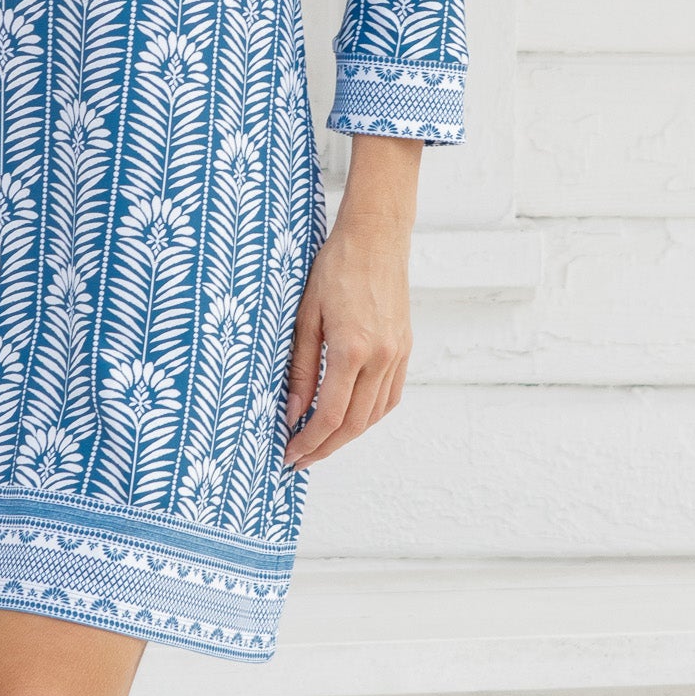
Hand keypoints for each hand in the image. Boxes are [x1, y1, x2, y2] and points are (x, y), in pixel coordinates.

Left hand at [281, 135, 421, 469]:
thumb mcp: (306, 315)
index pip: (330, 416)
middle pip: (354, 425)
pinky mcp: (405, 349)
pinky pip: (388, 397)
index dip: (309, 441)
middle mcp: (381, 358)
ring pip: (374, 415)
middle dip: (325, 447)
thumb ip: (300, 366)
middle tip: (300, 458)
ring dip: (347, 435)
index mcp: (352, 349)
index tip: (290, 454)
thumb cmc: (335, 267)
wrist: (376, 237)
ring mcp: (398, 355)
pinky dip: (368, 415)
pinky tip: (349, 416)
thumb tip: (292, 410)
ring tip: (319, 441)